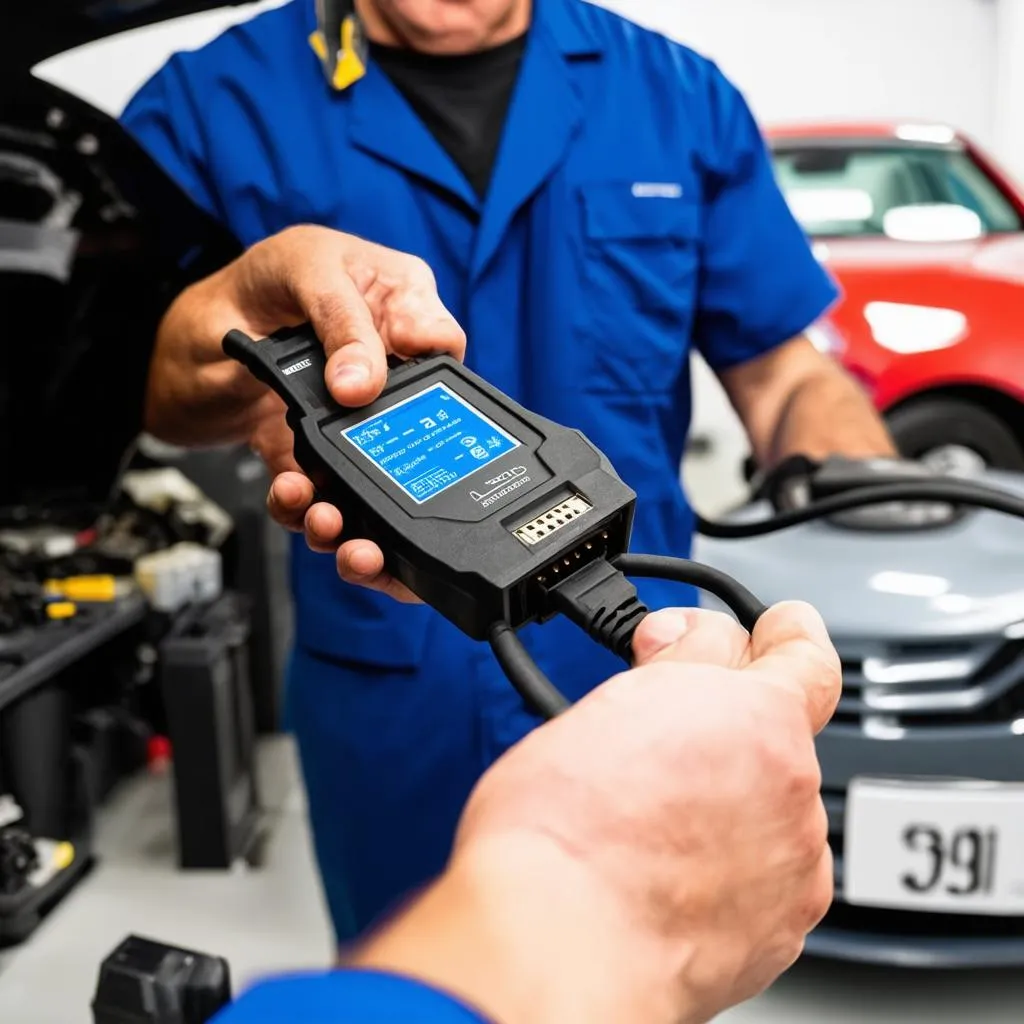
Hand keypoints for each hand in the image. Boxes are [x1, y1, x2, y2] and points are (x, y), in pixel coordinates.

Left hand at [149, 225, 464, 602]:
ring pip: (379, 474)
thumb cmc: (243, 284)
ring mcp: (351, 416)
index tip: (381, 397)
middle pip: (420, 428)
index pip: (443, 346)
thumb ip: (339, 322)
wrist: (171, 355)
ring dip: (356, 509)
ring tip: (327, 515)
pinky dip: (308, 508)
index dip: (434, 382)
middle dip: (400, 472)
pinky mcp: (318, 456)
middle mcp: (383, 365)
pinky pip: (328, 493)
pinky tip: (291, 496)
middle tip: (376, 493)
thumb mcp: (297, 271)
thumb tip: (364, 383)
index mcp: (396, 302)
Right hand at [353, 601, 840, 1023]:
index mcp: (758, 717)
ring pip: (765, 807)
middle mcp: (790, 788)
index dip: (790, 634)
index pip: (804, 653)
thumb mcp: (611, 699)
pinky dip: (729, 866)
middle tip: (657, 736)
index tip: (782, 628)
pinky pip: (763, 875)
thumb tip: (691, 640)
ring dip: (726, 800)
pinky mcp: (776, 933)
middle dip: (724, 726)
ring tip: (649, 820)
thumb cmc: (564, 830)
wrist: (556, 945)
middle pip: (773, 734)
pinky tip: (668, 871)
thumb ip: (677, 660)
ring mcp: (790, 866)